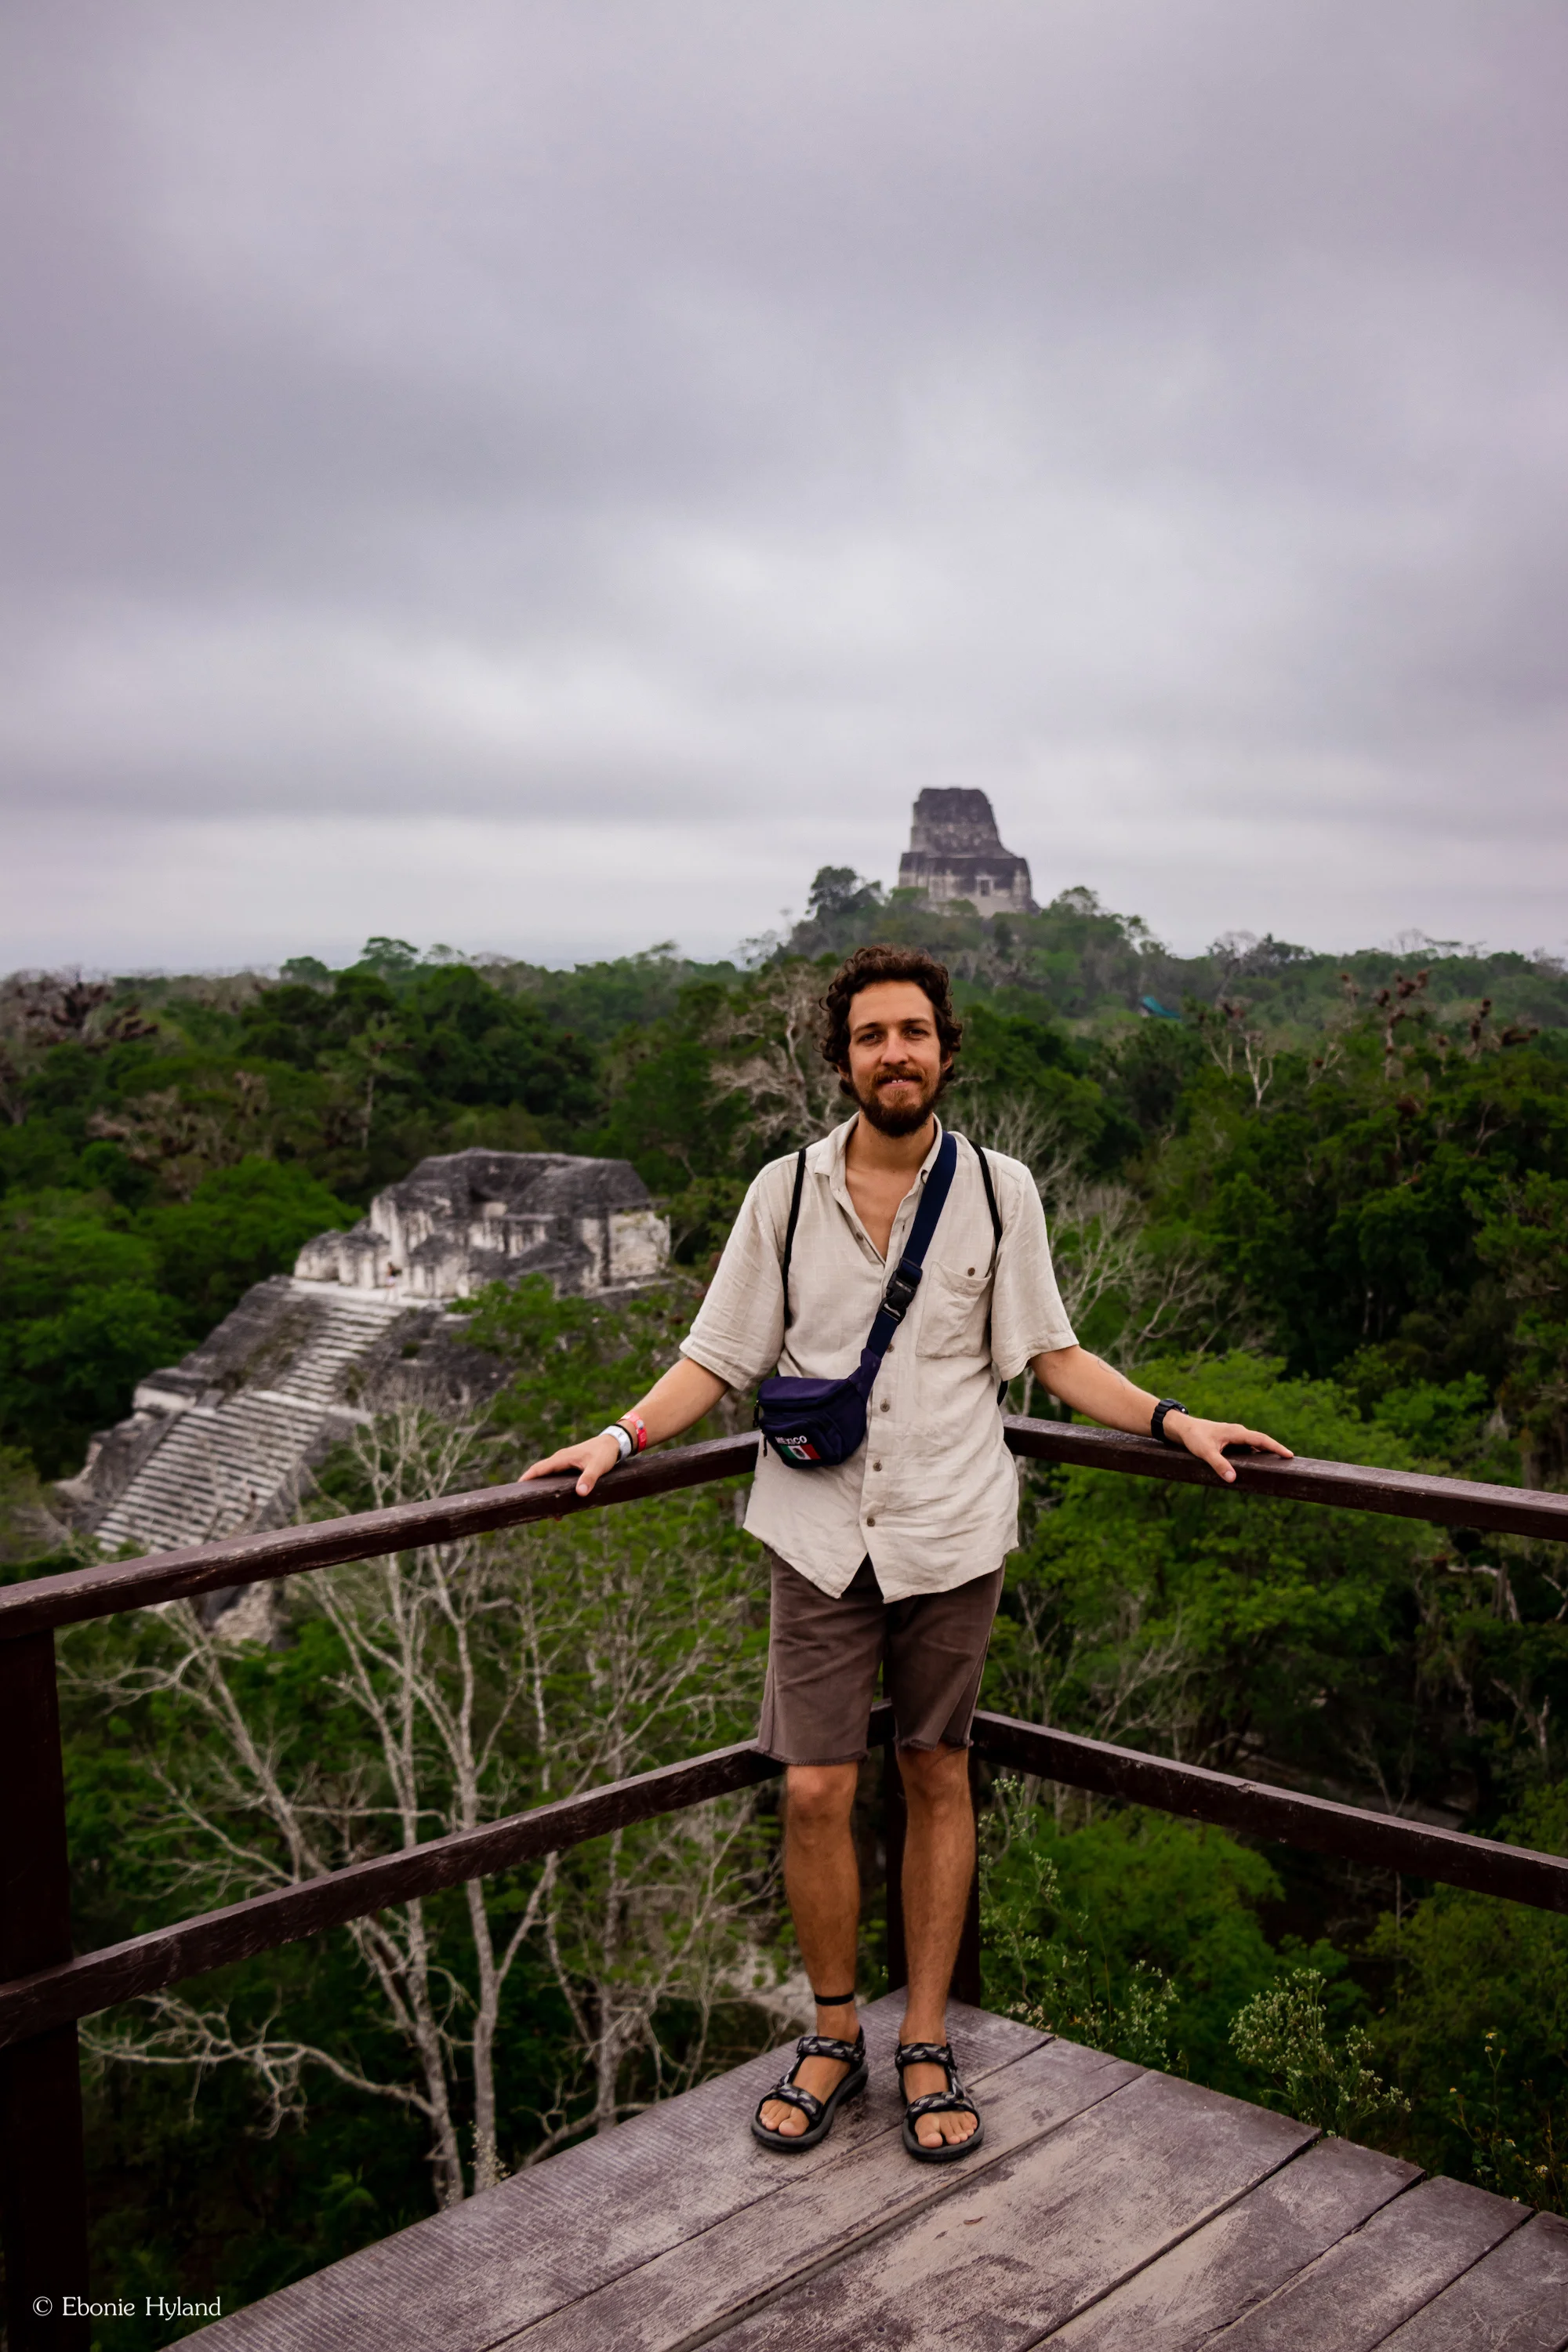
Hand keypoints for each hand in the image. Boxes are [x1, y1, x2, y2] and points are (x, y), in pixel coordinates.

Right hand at [520, 1433, 623, 1498]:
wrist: (614, 1443)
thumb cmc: (605, 1453)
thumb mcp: (598, 1466)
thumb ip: (589, 1478)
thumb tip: (580, 1493)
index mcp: (562, 1458)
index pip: (539, 1468)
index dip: (527, 1478)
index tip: (517, 1489)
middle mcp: (560, 1460)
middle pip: (541, 1474)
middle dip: (533, 1488)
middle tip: (527, 1504)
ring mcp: (564, 1463)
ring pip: (549, 1478)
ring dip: (545, 1491)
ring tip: (545, 1511)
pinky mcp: (570, 1467)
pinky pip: (557, 1479)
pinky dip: (555, 1490)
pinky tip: (560, 1506)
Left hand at [1164, 1413, 1292, 1484]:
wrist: (1183, 1428)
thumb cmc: (1194, 1438)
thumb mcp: (1206, 1452)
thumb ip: (1219, 1465)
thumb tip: (1233, 1479)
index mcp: (1236, 1432)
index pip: (1261, 1439)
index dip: (1276, 1447)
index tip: (1289, 1455)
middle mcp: (1238, 1432)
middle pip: (1261, 1441)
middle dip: (1275, 1450)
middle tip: (1289, 1461)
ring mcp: (1235, 1436)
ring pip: (1255, 1444)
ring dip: (1265, 1452)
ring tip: (1278, 1464)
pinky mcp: (1230, 1441)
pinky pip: (1247, 1447)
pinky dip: (1255, 1453)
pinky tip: (1258, 1463)